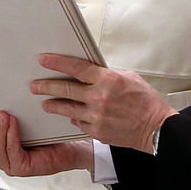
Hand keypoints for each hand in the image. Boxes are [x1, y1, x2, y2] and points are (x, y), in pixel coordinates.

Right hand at [0, 110, 91, 176]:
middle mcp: (4, 160)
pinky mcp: (25, 167)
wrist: (73, 145)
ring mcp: (14, 165)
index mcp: (0, 151)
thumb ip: (9, 117)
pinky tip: (13, 124)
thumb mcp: (25, 122)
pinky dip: (10, 136)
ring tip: (2, 116)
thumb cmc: (50, 134)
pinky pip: (12, 151)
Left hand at [33, 53, 176, 152]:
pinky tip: (70, 115)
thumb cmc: (146, 102)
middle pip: (65, 89)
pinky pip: (78, 122)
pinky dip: (74, 117)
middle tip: (35, 85)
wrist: (155, 127)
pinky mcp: (95, 131)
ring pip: (66, 109)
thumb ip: (108, 75)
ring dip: (53, 104)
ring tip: (45, 103)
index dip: (57, 63)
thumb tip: (93, 73)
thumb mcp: (129, 78)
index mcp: (108, 80)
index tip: (44, 60)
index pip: (76, 68)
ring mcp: (96, 116)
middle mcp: (99, 97)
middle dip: (46, 86)